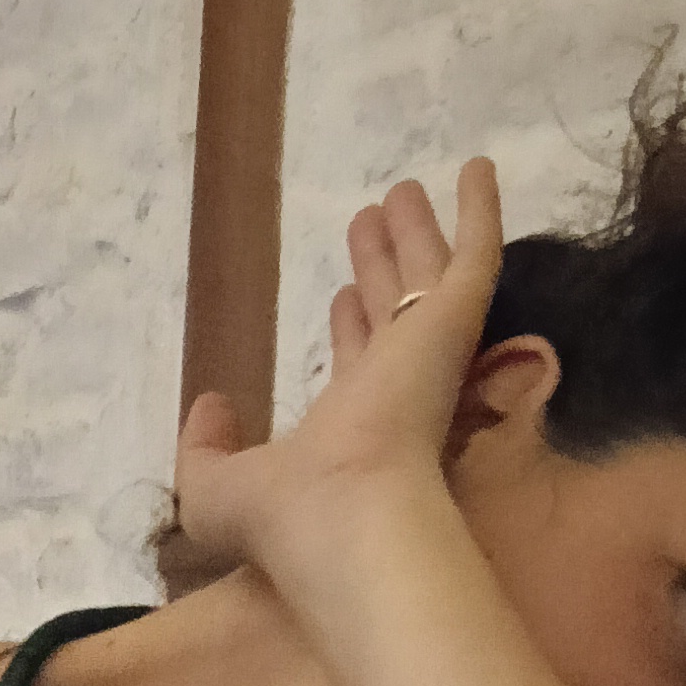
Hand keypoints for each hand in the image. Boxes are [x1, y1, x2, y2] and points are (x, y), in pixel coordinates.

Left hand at [171, 161, 506, 605]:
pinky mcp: (457, 325)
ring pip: (427, 274)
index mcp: (349, 424)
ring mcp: (431, 351)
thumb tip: (213, 401)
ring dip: (416, 231)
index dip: (350, 325)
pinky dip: (479, 210)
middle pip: (392, 308)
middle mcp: (396, 385)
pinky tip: (478, 166)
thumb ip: (205, 446)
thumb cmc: (282, 515)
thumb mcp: (213, 487)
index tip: (343, 295)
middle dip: (381, 265)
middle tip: (372, 220)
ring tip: (404, 189)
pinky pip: (476, 254)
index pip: (356, 360)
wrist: (344, 518)